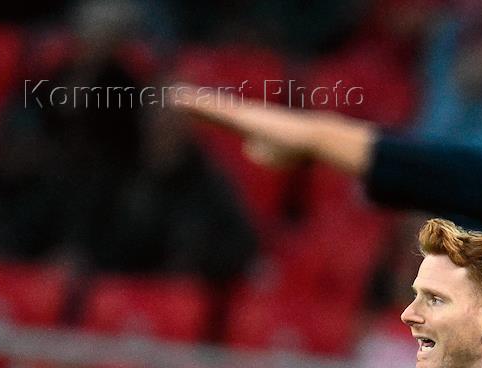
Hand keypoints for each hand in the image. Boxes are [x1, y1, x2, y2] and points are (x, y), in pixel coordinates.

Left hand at [169, 83, 375, 174]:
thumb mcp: (275, 156)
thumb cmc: (297, 150)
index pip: (224, 120)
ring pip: (213, 107)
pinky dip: (197, 106)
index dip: (207, 115)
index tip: (193, 109)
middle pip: (215, 110)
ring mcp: (243, 115)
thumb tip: (249, 149)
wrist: (309, 138)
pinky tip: (182, 102)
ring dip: (192, 102)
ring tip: (173, 96)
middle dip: (195, 105)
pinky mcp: (242, 118)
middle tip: (175, 97)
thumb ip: (261, 153)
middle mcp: (245, 116)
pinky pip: (215, 110)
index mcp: (251, 125)